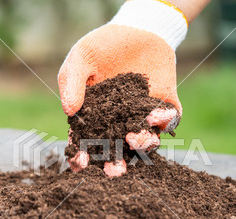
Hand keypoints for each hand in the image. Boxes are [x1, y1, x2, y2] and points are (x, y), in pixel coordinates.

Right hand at [58, 0, 187, 175]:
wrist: (139, 28)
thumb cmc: (104, 44)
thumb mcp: (82, 57)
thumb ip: (72, 82)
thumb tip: (68, 111)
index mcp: (95, 116)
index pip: (85, 140)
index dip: (81, 154)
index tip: (79, 164)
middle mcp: (119, 122)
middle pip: (115, 148)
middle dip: (114, 162)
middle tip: (114, 172)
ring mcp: (143, 117)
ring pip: (143, 139)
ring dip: (141, 144)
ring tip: (136, 141)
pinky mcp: (164, 107)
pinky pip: (167, 120)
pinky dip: (165, 120)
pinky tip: (159, 115)